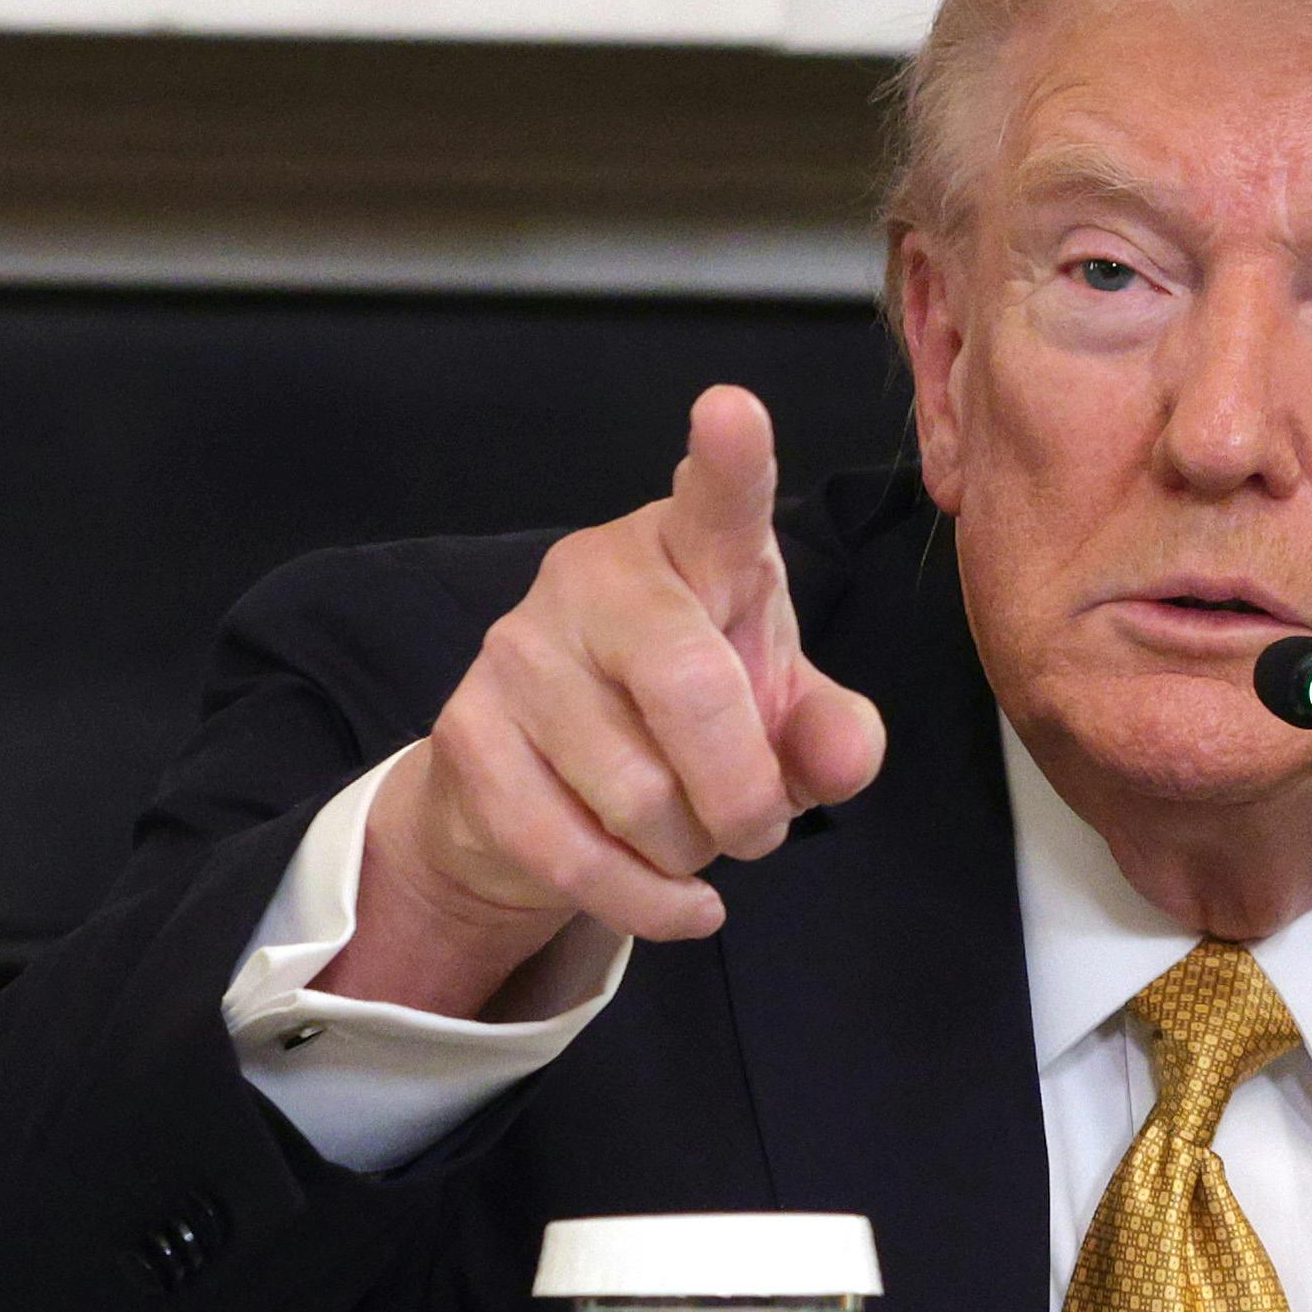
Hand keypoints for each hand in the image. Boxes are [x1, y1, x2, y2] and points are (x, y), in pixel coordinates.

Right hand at [330, 387, 890, 1015]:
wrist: (546, 790)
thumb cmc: (687, 723)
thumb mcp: (780, 719)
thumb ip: (831, 733)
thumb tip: (844, 755)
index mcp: (692, 553)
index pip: (717, 503)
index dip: (729, 462)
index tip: (733, 410)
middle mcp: (594, 578)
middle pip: (694, 694)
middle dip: (746, 795)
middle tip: (758, 827)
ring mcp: (517, 651)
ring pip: (640, 794)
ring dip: (691, 851)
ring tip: (689, 835)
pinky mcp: (467, 734)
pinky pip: (574, 852)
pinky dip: (644, 901)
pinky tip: (671, 898)